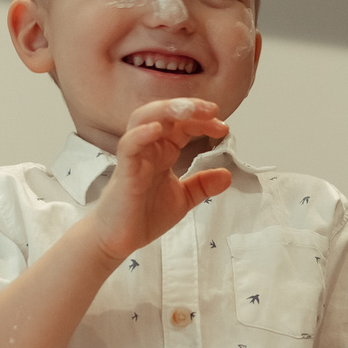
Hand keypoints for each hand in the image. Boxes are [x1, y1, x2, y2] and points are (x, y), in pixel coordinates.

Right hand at [91, 98, 235, 261]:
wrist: (119, 240)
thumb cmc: (144, 216)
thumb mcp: (183, 198)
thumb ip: (203, 185)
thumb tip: (228, 174)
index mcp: (163, 151)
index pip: (183, 124)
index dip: (203, 121)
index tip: (223, 127)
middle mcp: (149, 148)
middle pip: (165, 113)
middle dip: (188, 106)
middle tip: (212, 110)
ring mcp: (135, 157)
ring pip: (143, 119)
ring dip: (166, 110)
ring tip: (188, 111)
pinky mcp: (124, 172)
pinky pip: (129, 145)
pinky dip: (141, 134)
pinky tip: (157, 129)